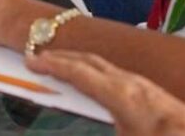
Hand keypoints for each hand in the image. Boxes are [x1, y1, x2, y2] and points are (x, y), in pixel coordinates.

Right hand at [25, 51, 184, 135]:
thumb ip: (108, 127)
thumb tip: (94, 125)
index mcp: (122, 96)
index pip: (80, 72)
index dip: (54, 65)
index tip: (32, 61)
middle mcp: (132, 83)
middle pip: (89, 61)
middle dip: (61, 56)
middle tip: (36, 58)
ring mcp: (143, 85)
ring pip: (103, 65)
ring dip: (78, 62)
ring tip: (58, 65)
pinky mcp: (152, 92)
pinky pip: (114, 73)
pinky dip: (94, 71)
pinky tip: (93, 82)